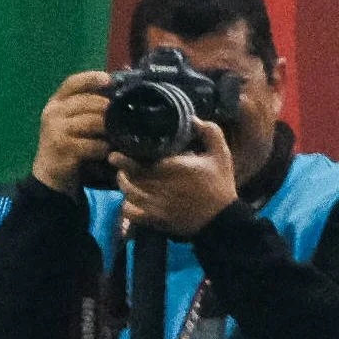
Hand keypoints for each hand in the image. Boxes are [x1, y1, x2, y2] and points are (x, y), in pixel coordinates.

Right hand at [32, 70, 115, 193]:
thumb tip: (114, 89)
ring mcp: (56, 131)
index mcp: (56, 102)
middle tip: (123, 115)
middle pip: (87, 102)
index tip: (109, 80)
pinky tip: (106, 151)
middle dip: (108, 108)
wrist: (49, 174)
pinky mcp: (63, 148)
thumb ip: (86, 106)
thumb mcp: (71, 121)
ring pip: (92, 122)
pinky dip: (103, 148)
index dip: (91, 78)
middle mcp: (53, 113)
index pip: (73, 83)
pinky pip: (92, 144)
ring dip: (108, 129)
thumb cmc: (67, 143)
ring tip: (117, 134)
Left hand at [113, 120, 240, 236]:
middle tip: (117, 159)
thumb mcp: (221, 154)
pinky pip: (131, 213)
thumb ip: (210, 132)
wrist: (221, 218)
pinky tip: (130, 199)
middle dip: (122, 166)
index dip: (128, 156)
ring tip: (123, 176)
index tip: (120, 150)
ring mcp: (157, 204)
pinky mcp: (156, 219)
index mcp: (175, 167)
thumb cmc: (220, 185)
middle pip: (132, 175)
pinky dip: (126, 206)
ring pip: (128, 192)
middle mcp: (162, 185)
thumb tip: (193, 119)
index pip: (142, 160)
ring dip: (124, 183)